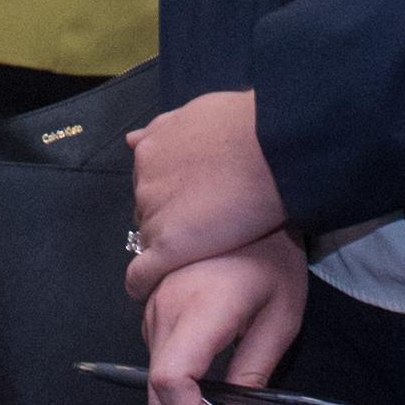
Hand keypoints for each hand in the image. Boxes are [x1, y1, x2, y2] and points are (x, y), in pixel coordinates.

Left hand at [124, 86, 286, 288]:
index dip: (171, 195)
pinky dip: (142, 282)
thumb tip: (132, 140)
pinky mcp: (169, 246)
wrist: (272, 148)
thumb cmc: (248, 127)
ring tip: (193, 252)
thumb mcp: (197, 113)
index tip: (190, 203)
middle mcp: (145, 181)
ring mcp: (155, 214)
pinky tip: (147, 291)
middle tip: (199, 223)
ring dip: (165, 245)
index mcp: (151, 149)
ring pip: (149, 238)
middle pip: (148, 209)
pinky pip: (142, 271)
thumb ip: (165, 128)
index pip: (151, 182)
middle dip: (168, 217)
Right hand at [140, 232, 311, 404]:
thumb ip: (257, 376)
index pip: (170, 383)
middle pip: (158, 400)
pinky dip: (186, 402)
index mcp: (195, 312)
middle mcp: (162, 316)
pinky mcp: (155, 316)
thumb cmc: (271, 255)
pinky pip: (161, 371)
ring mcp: (152, 315)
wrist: (247, 197)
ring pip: (156, 392)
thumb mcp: (280, 317)